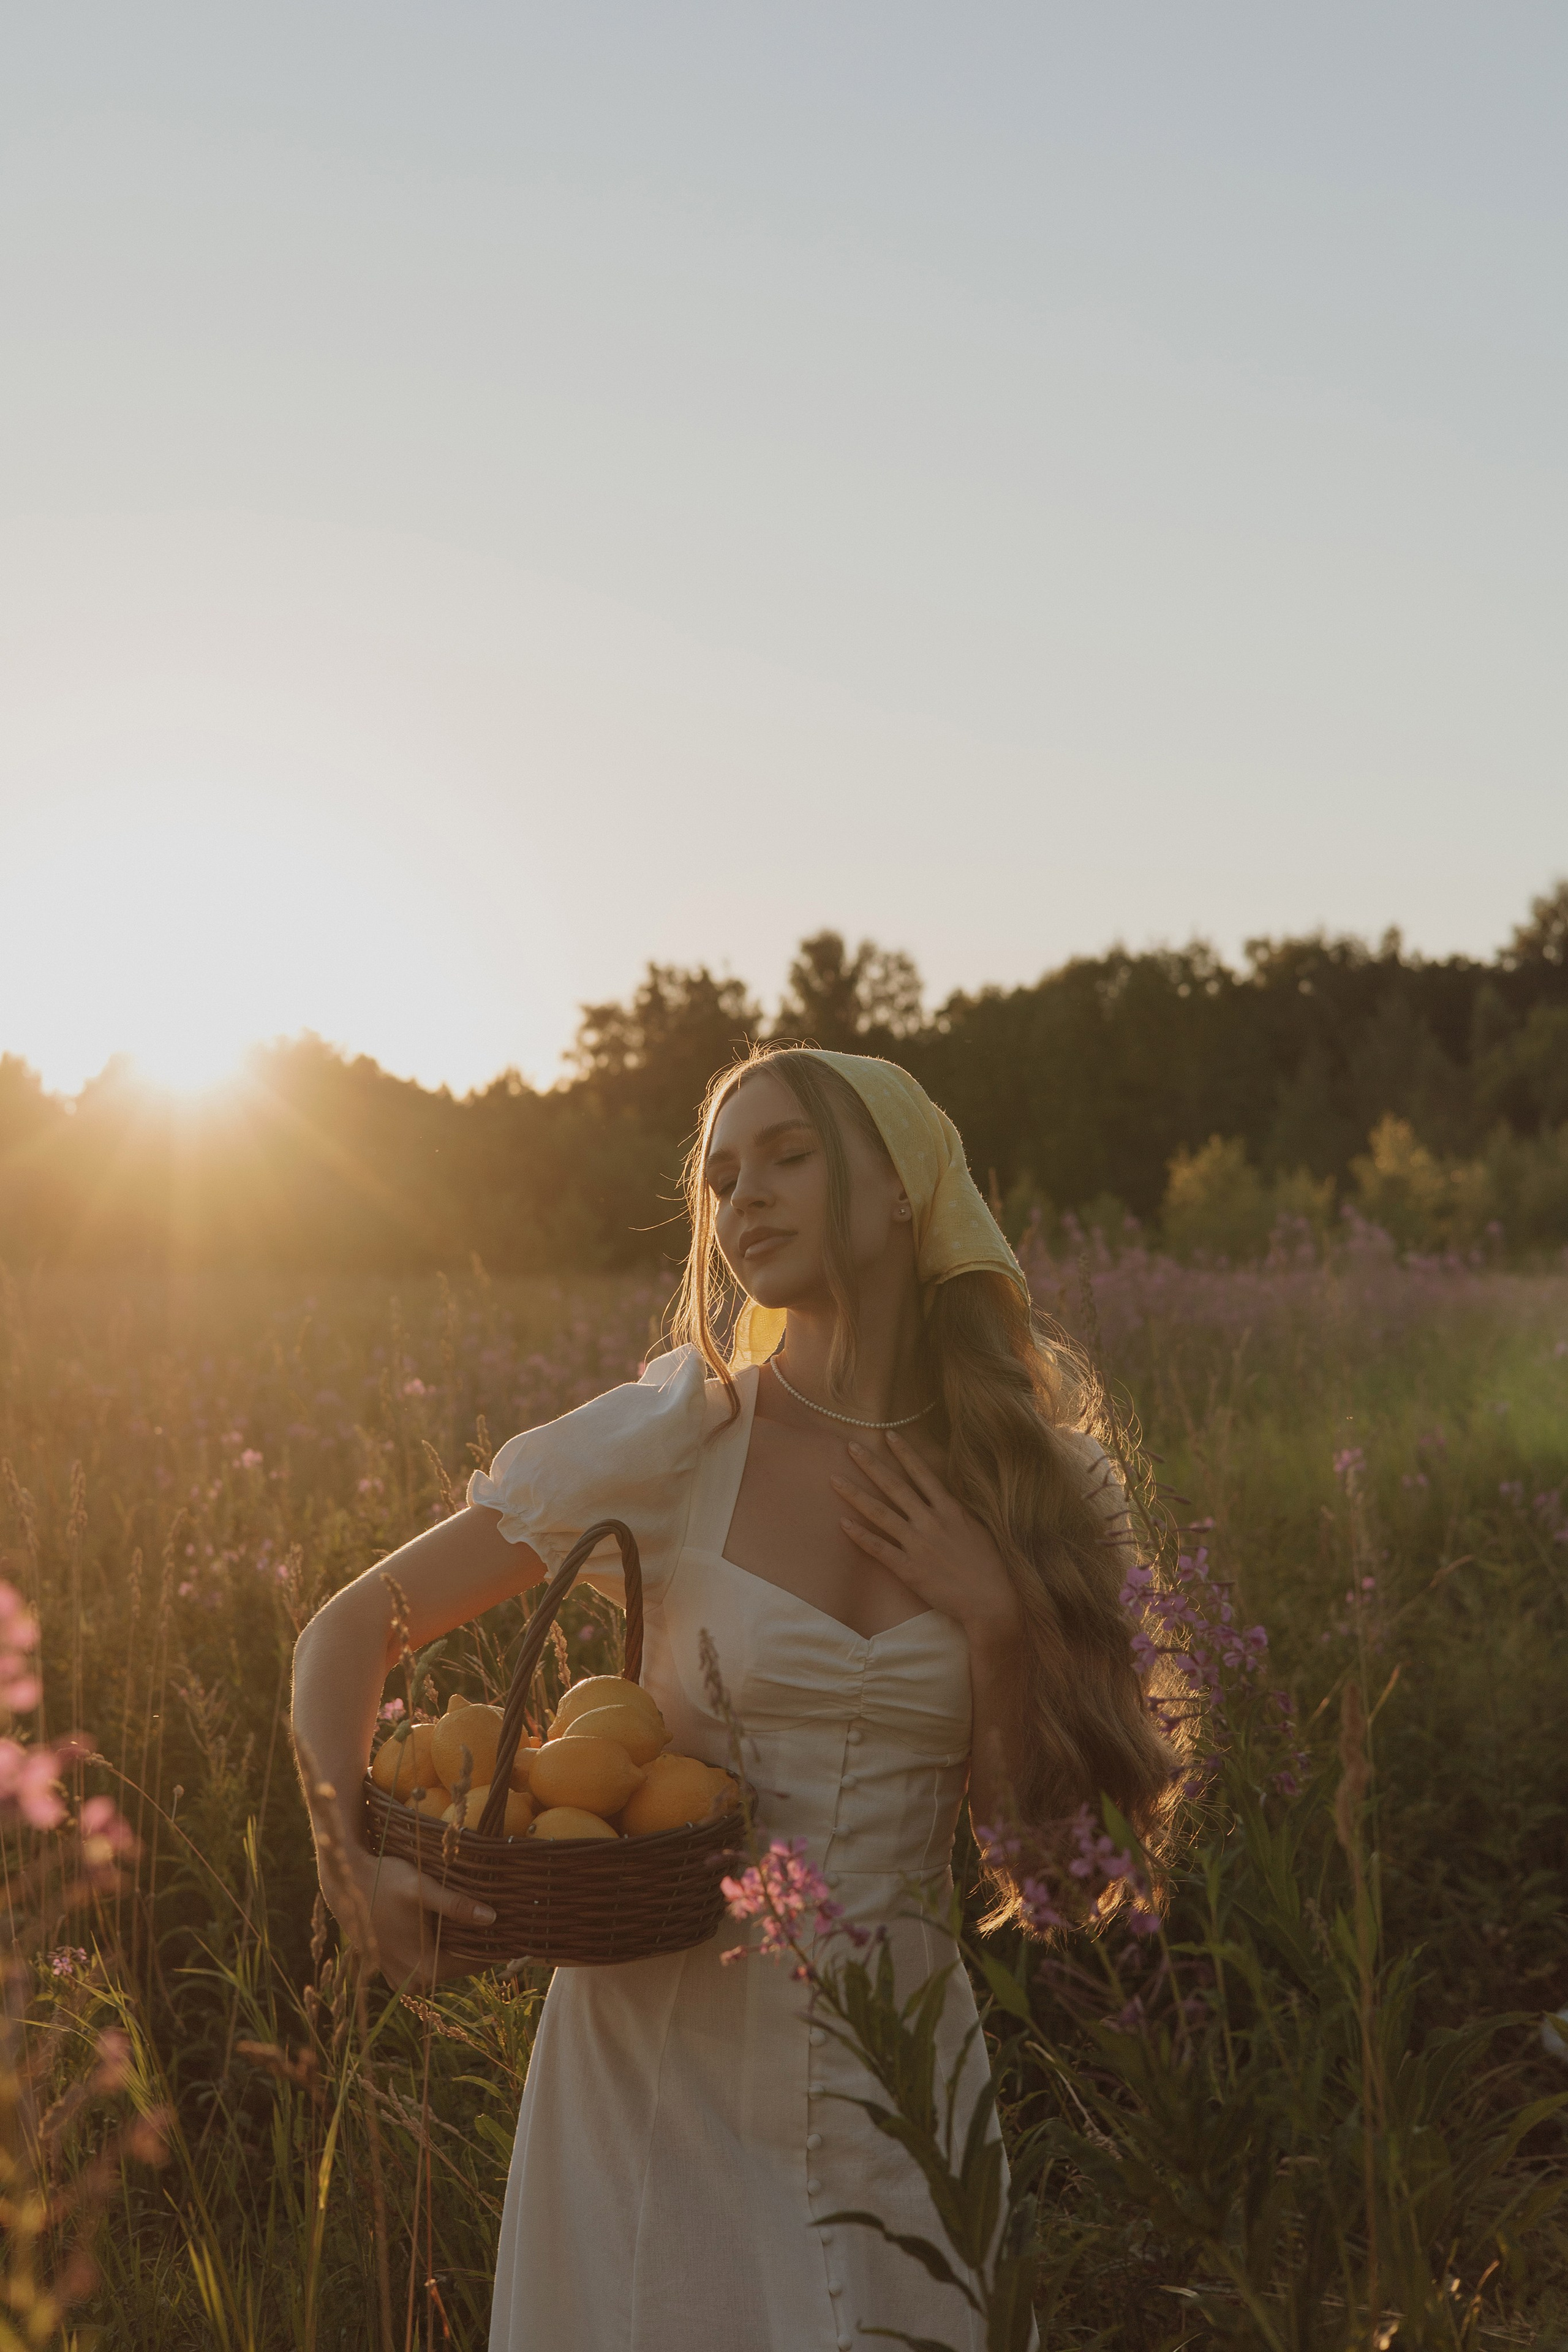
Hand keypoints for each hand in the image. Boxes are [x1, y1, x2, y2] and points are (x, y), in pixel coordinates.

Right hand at [321, 1836, 497, 1989]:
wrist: (344, 1884)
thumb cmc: (384, 1882)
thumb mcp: (423, 1889)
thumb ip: (456, 1905)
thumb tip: (492, 1918)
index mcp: (425, 1967)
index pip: (476, 1962)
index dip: (497, 1945)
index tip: (518, 1931)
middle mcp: (414, 1981)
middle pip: (461, 1963)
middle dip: (480, 1943)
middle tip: (503, 1919)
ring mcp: (402, 1978)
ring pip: (446, 1962)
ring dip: (461, 1944)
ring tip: (481, 1919)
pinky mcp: (393, 1969)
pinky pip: (428, 1962)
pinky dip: (441, 1947)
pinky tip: (450, 1926)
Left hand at [831, 1433, 1020, 1644]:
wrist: (992, 1599)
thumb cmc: (989, 1564)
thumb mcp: (977, 1527)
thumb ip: (956, 1511)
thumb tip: (942, 1495)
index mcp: (950, 1509)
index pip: (923, 1473)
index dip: (905, 1453)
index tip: (888, 1434)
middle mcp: (931, 1521)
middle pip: (895, 1486)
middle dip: (871, 1465)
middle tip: (850, 1447)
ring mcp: (918, 1544)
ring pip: (880, 1513)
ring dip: (856, 1495)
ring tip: (835, 1480)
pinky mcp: (909, 1569)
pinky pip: (879, 1548)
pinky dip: (860, 1535)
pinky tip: (843, 1523)